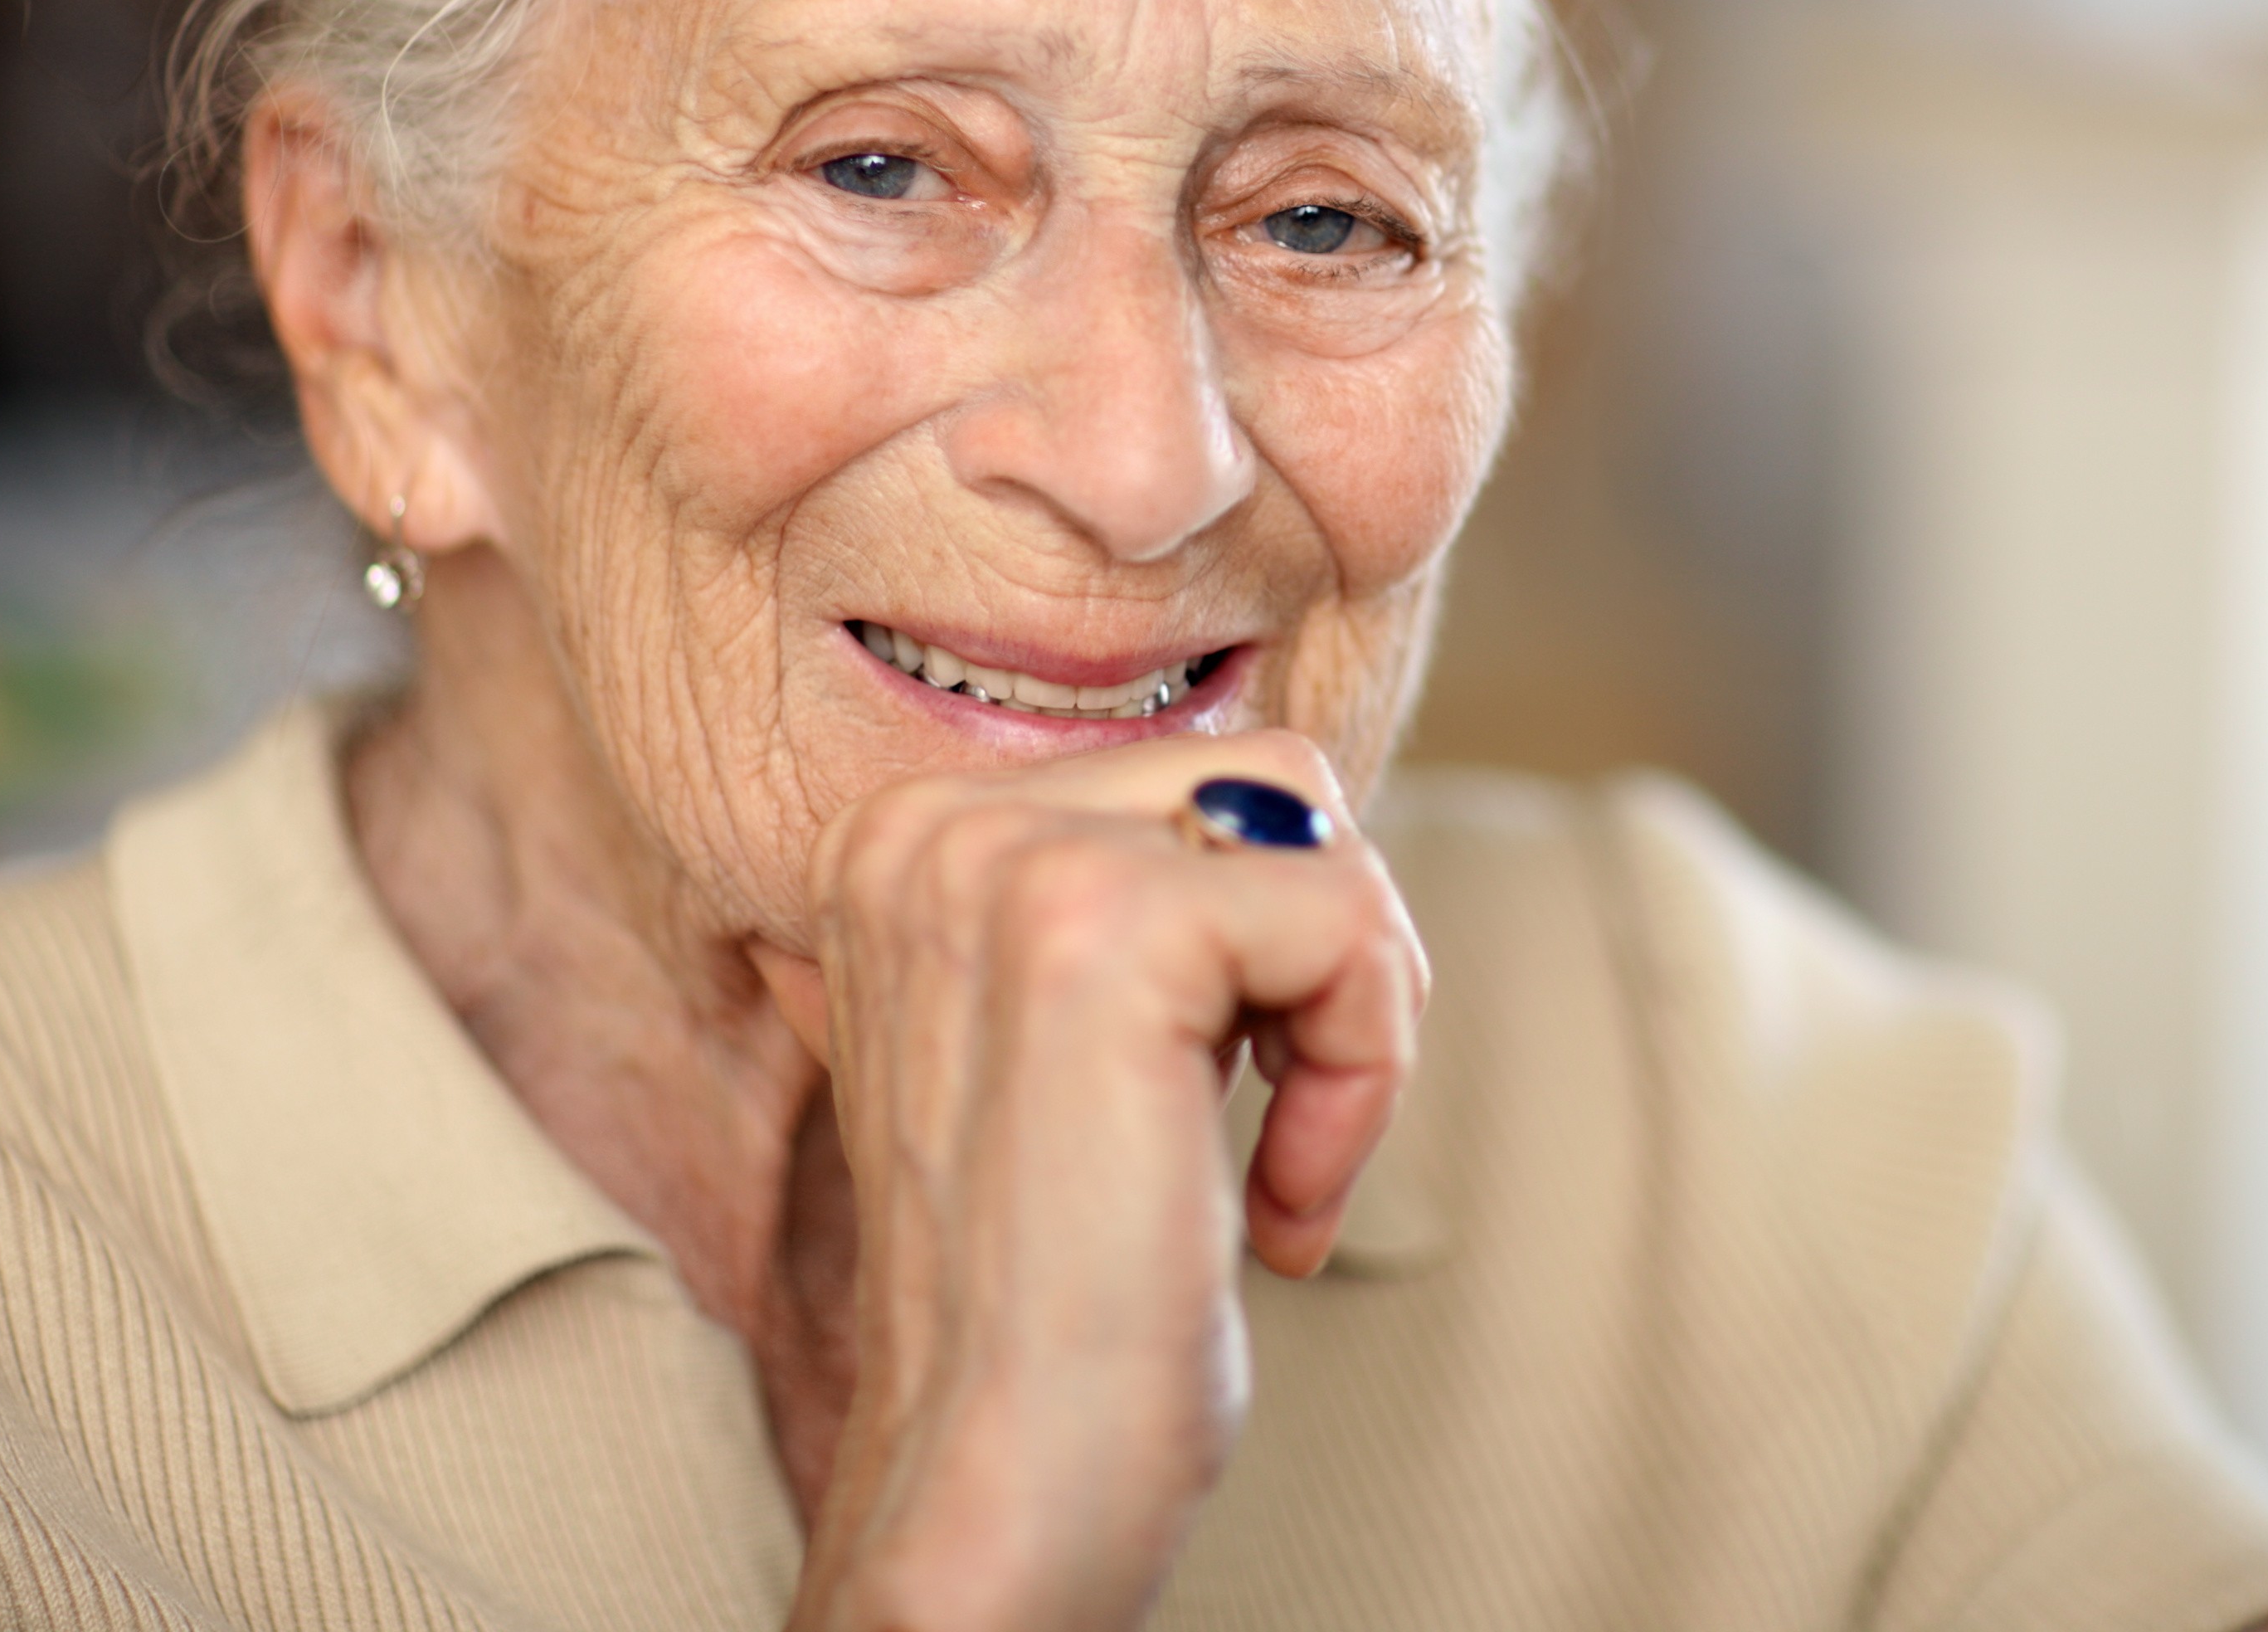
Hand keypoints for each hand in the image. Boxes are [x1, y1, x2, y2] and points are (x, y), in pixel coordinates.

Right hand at [754, 730, 1425, 1631]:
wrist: (994, 1488)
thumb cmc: (1057, 1297)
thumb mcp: (1060, 1046)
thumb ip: (1112, 905)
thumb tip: (1272, 807)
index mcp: (902, 839)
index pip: (1196, 779)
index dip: (1261, 953)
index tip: (1210, 1107)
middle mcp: (927, 824)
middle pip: (1270, 783)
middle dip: (1326, 965)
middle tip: (1277, 1133)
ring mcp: (1004, 865)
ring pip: (1322, 839)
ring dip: (1353, 1020)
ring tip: (1274, 1164)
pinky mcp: (1103, 929)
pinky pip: (1350, 918)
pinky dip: (1365, 1075)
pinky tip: (1280, 1206)